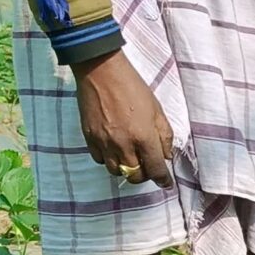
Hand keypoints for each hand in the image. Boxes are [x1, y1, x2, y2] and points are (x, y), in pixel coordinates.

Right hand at [74, 51, 173, 186]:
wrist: (101, 71)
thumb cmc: (133, 87)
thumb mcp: (157, 109)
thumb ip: (164, 135)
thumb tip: (165, 155)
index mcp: (143, 137)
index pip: (155, 169)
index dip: (163, 180)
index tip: (165, 183)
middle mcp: (123, 144)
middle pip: (134, 176)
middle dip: (144, 175)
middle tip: (147, 167)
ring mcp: (104, 142)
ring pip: (115, 171)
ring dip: (125, 169)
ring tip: (130, 157)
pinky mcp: (89, 137)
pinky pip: (100, 159)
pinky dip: (109, 159)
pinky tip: (114, 149)